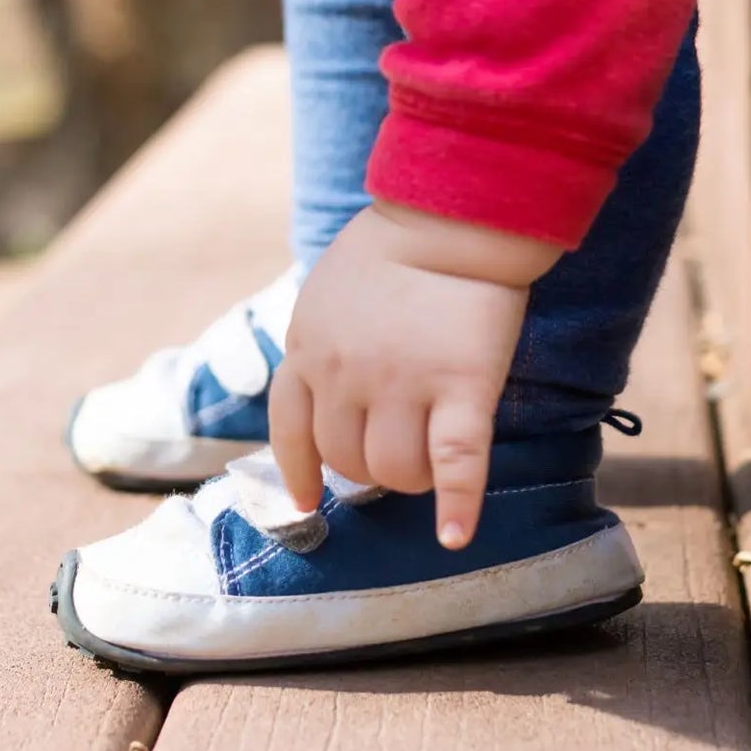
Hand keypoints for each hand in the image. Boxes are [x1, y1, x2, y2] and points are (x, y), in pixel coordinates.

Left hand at [269, 201, 558, 547]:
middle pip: (346, 461)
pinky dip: (458, 508)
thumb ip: (320, 339)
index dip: (298, 471)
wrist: (452, 213)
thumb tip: (325, 384)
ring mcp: (402, 385)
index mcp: (307, 350)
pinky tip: (457, 537)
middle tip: (400, 455)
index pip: (290, 430)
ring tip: (432, 467)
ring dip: (411, 481)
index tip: (307, 497)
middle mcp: (344, 376)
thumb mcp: (327, 291)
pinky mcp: (460, 390)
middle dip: (369, 468)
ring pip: (394, 471)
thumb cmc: (394, 245)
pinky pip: (456, 465)